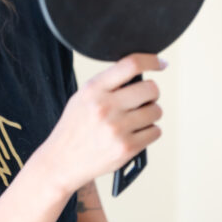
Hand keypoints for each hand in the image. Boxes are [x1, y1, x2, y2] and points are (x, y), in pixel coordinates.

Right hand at [42, 54, 165, 194]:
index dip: (151, 60)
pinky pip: (155, 132)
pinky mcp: (126, 148)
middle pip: (150, 89)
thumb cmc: (74, 128)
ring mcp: (117, 128)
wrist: (61, 161)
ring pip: (156, 111)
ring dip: (151, 114)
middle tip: (144, 99)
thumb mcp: (81, 98)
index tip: (160, 63)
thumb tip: (139, 76)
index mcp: (93, 89)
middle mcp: (105, 107)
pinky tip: (135, 133)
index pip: (130, 65)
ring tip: (136, 119)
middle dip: (151, 93)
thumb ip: (107, 86)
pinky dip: (149, 132)